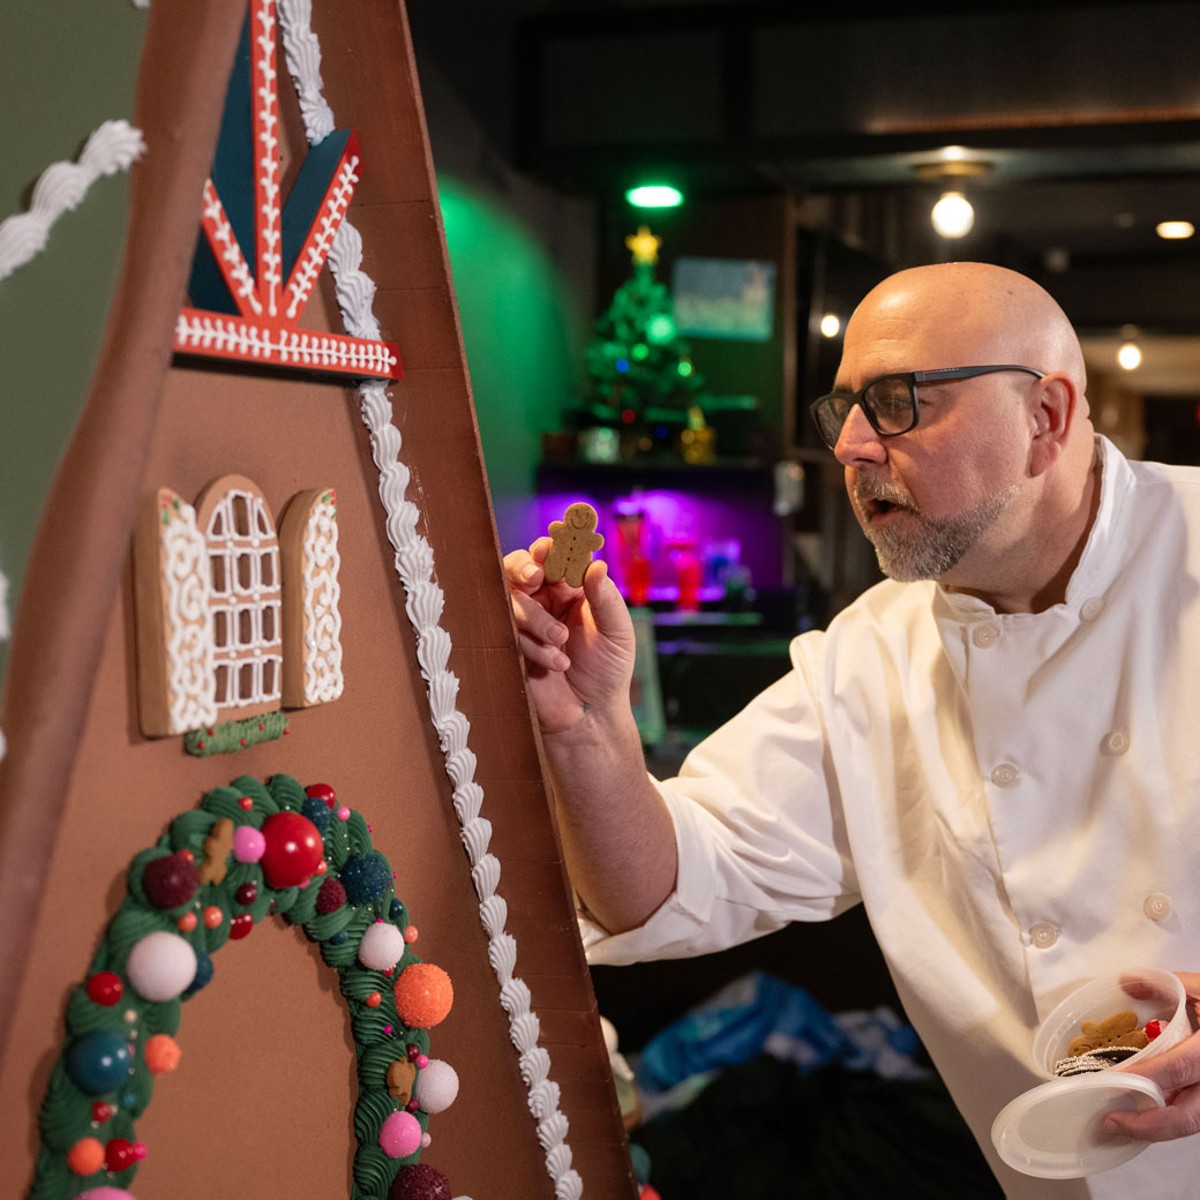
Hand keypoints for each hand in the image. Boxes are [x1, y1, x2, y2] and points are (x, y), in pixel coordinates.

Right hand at [504, 538, 635, 735]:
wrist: (589, 715)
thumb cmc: (607, 671)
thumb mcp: (617, 632)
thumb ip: (606, 599)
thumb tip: (596, 564)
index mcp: (571, 590)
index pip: (555, 558)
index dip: (549, 549)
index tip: (549, 548)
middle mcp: (544, 602)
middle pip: (519, 569)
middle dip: (522, 567)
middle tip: (535, 575)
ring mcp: (524, 624)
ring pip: (511, 600)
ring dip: (536, 618)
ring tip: (561, 641)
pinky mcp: (510, 647)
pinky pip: (508, 633)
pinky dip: (533, 647)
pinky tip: (556, 664)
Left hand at [1104, 972, 1199, 1141]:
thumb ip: (1165, 985)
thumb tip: (1127, 982)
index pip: (1177, 1069)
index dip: (1142, 1077)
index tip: (1109, 1081)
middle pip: (1186, 1116)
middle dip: (1146, 1125)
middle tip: (1110, 1121)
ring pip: (1191, 1122)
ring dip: (1156, 1126)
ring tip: (1121, 1122)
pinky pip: (1196, 1116)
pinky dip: (1170, 1118)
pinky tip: (1145, 1111)